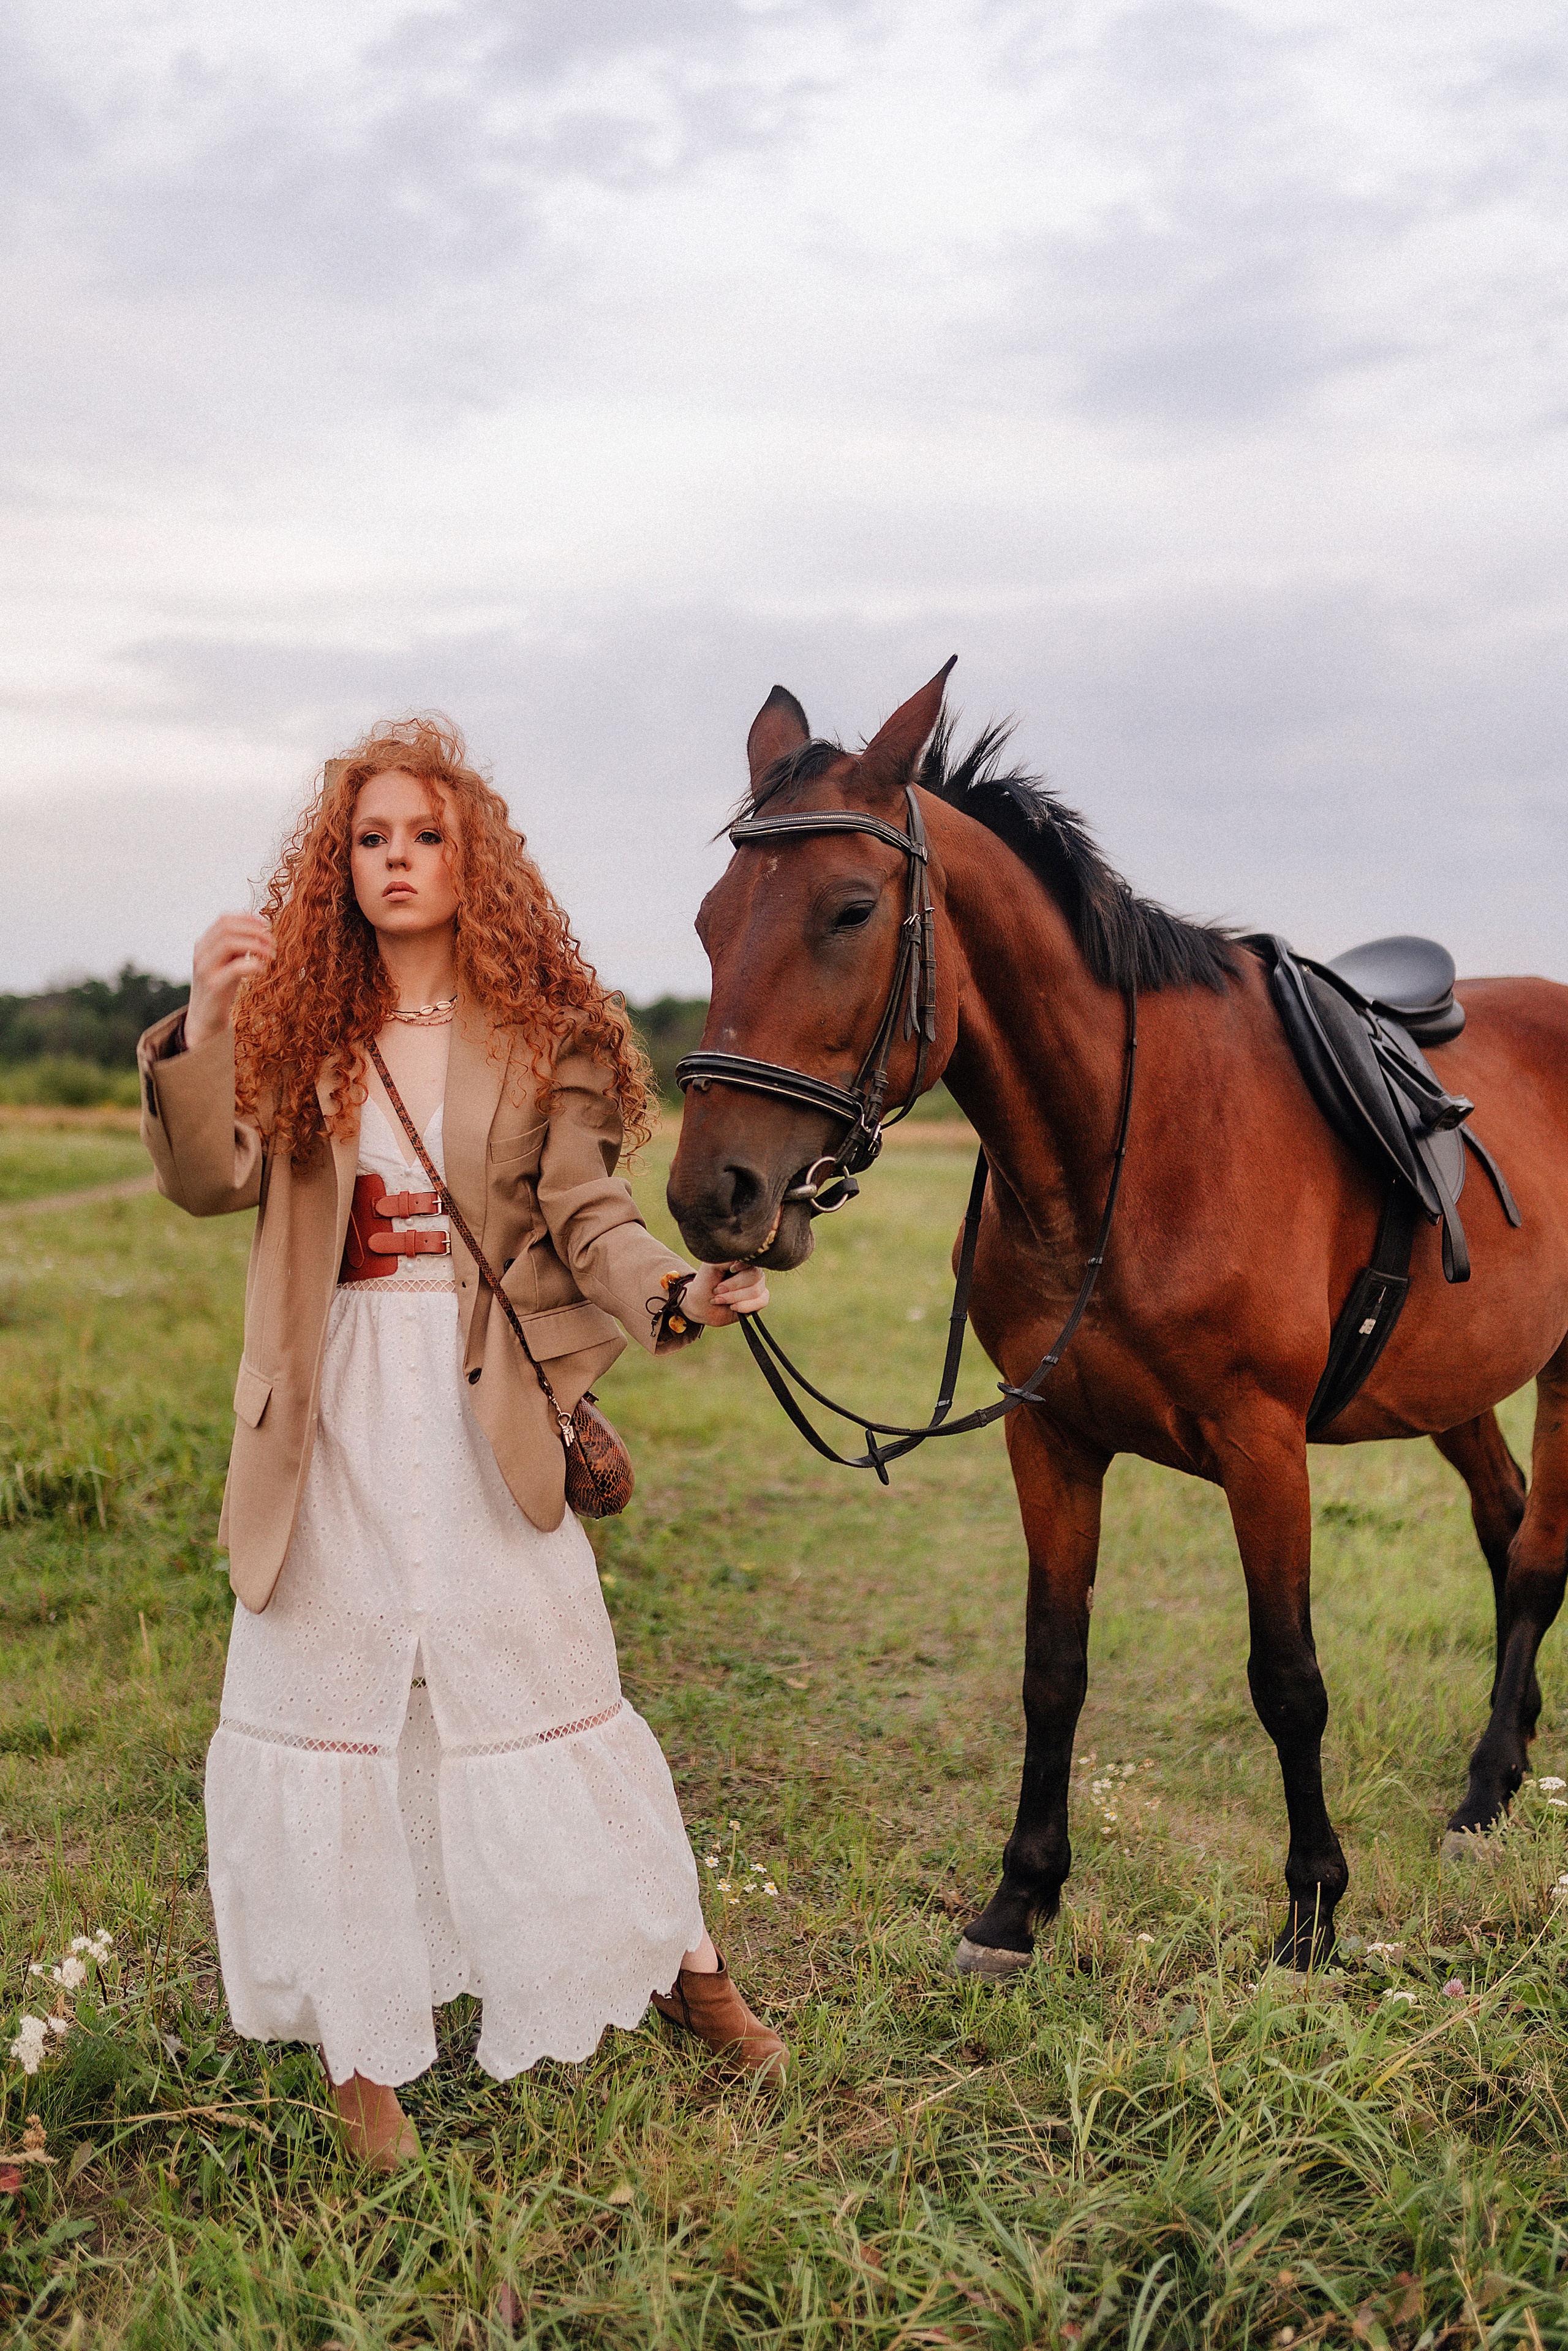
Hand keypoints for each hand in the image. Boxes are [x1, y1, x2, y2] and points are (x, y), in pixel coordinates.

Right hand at [184, 913, 273, 1049]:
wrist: (206, 1018)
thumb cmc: (222, 986)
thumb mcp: (230, 962)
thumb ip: (239, 946)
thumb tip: (259, 930)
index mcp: (204, 944)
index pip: (223, 919)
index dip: (247, 918)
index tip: (266, 925)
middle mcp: (201, 953)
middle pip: (226, 928)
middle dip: (254, 931)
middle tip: (272, 942)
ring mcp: (204, 969)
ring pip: (228, 943)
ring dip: (255, 945)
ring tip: (271, 954)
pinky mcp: (213, 986)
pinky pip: (234, 968)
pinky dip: (252, 965)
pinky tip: (262, 970)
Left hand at [681, 1260, 769, 1325]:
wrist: (700, 1305)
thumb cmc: (705, 1284)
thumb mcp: (712, 1266)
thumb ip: (728, 1260)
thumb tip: (743, 1259)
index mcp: (742, 1260)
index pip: (752, 1259)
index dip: (742, 1267)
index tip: (730, 1270)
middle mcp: (753, 1271)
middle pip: (755, 1276)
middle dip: (733, 1286)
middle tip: (716, 1290)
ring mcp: (758, 1285)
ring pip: (756, 1290)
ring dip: (734, 1298)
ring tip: (719, 1299)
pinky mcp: (759, 1300)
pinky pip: (761, 1302)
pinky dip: (744, 1306)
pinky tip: (732, 1307)